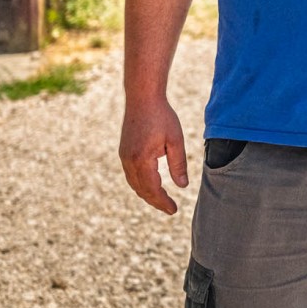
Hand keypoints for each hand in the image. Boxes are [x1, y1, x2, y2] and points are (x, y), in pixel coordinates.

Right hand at [119, 97, 188, 214]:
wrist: (142, 98)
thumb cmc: (162, 116)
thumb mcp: (175, 140)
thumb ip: (178, 164)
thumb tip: (182, 186)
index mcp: (142, 160)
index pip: (153, 189)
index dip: (163, 202)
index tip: (174, 210)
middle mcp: (129, 161)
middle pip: (142, 190)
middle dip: (156, 201)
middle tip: (170, 209)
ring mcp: (124, 156)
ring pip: (134, 184)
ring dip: (147, 194)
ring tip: (162, 200)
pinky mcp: (124, 151)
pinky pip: (131, 175)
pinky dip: (141, 184)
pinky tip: (151, 185)